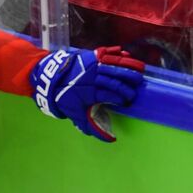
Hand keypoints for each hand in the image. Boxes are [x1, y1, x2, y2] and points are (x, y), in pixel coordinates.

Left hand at [29, 46, 144, 141]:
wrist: (51, 76)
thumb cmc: (64, 96)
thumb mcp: (74, 113)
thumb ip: (90, 125)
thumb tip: (110, 140)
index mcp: (90, 92)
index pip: (111, 95)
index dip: (122, 99)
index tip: (128, 102)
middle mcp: (93, 77)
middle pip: (115, 81)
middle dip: (128, 87)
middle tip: (135, 91)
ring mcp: (93, 64)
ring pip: (115, 65)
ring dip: (129, 67)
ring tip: (141, 71)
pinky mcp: (91, 55)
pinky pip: (107, 52)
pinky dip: (118, 53)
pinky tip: (127, 55)